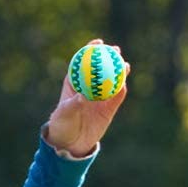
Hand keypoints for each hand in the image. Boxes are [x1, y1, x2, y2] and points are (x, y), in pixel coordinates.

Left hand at [45, 40, 129, 157]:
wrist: (71, 144)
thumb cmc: (62, 126)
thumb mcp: (63, 114)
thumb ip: (72, 105)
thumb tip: (83, 96)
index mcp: (75, 83)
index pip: (83, 63)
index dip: (91, 50)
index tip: (98, 43)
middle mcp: (89, 87)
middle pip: (101, 68)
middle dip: (109, 57)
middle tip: (115, 50)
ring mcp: (100, 98)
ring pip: (111, 81)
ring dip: (119, 71)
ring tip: (125, 65)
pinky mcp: (108, 109)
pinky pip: (116, 98)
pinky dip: (120, 90)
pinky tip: (124, 84)